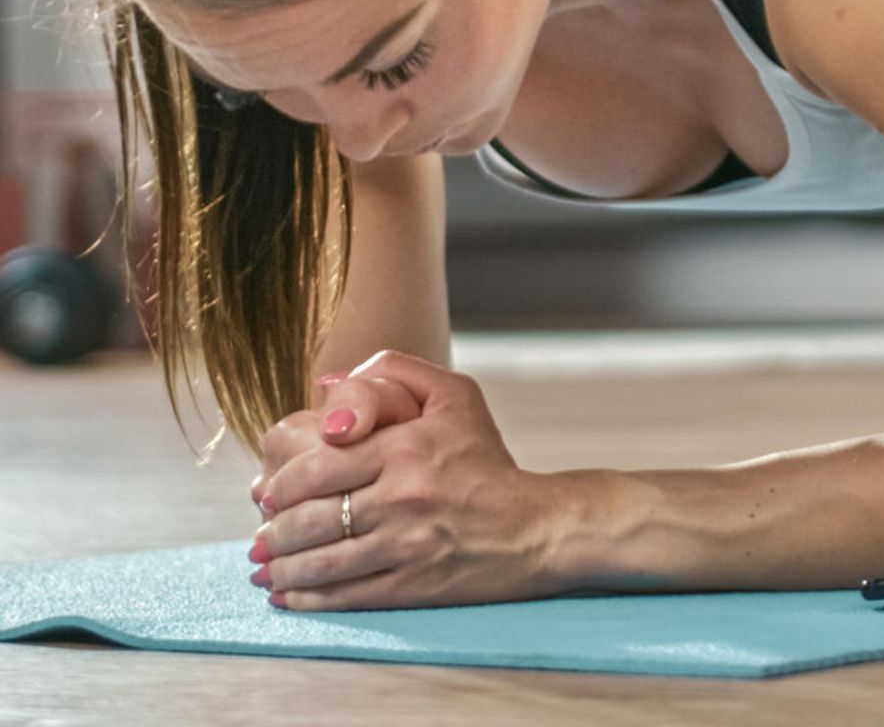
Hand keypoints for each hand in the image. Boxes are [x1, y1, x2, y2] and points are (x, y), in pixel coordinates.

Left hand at [247, 349, 566, 610]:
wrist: (533, 526)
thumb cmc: (487, 459)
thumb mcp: (455, 394)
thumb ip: (393, 372)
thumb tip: (326, 385)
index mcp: (405, 447)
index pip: (318, 464)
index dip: (281, 479)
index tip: (269, 489)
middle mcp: (401, 496)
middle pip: (311, 516)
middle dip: (273, 527)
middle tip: (262, 529)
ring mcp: (405, 545)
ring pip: (321, 560)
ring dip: (281, 565)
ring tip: (264, 563)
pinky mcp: (411, 585)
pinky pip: (345, 595)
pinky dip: (307, 598)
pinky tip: (286, 595)